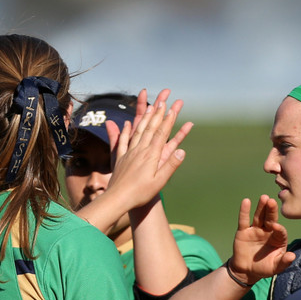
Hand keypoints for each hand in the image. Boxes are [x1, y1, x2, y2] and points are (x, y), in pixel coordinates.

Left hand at [104, 88, 191, 211]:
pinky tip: (127, 124)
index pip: (161, 134)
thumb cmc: (141, 193)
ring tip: (148, 107)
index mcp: (150, 156)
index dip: (167, 120)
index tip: (171, 109)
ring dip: (144, 118)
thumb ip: (170, 165)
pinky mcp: (121, 158)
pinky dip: (126, 131)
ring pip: (137, 131)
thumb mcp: (159, 181)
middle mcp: (139, 151)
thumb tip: (182, 151)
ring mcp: (129, 153)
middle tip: (162, 101)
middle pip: (150, 128)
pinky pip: (123, 141)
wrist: (118, 199)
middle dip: (157, 114)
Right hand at [230, 195, 295, 283]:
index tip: (276, 227)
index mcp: (278, 239)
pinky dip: (244, 211)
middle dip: (272, 210)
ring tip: (264, 198)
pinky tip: (246, 201)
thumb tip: (292, 255)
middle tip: (272, 201)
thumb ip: (284, 262)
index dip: (279, 229)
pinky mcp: (244, 231)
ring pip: (259, 216)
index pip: (280, 231)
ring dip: (261, 207)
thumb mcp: (275, 267)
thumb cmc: (264, 268)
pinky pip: (244, 220)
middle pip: (270, 219)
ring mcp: (255, 230)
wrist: (246, 270)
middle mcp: (268, 231)